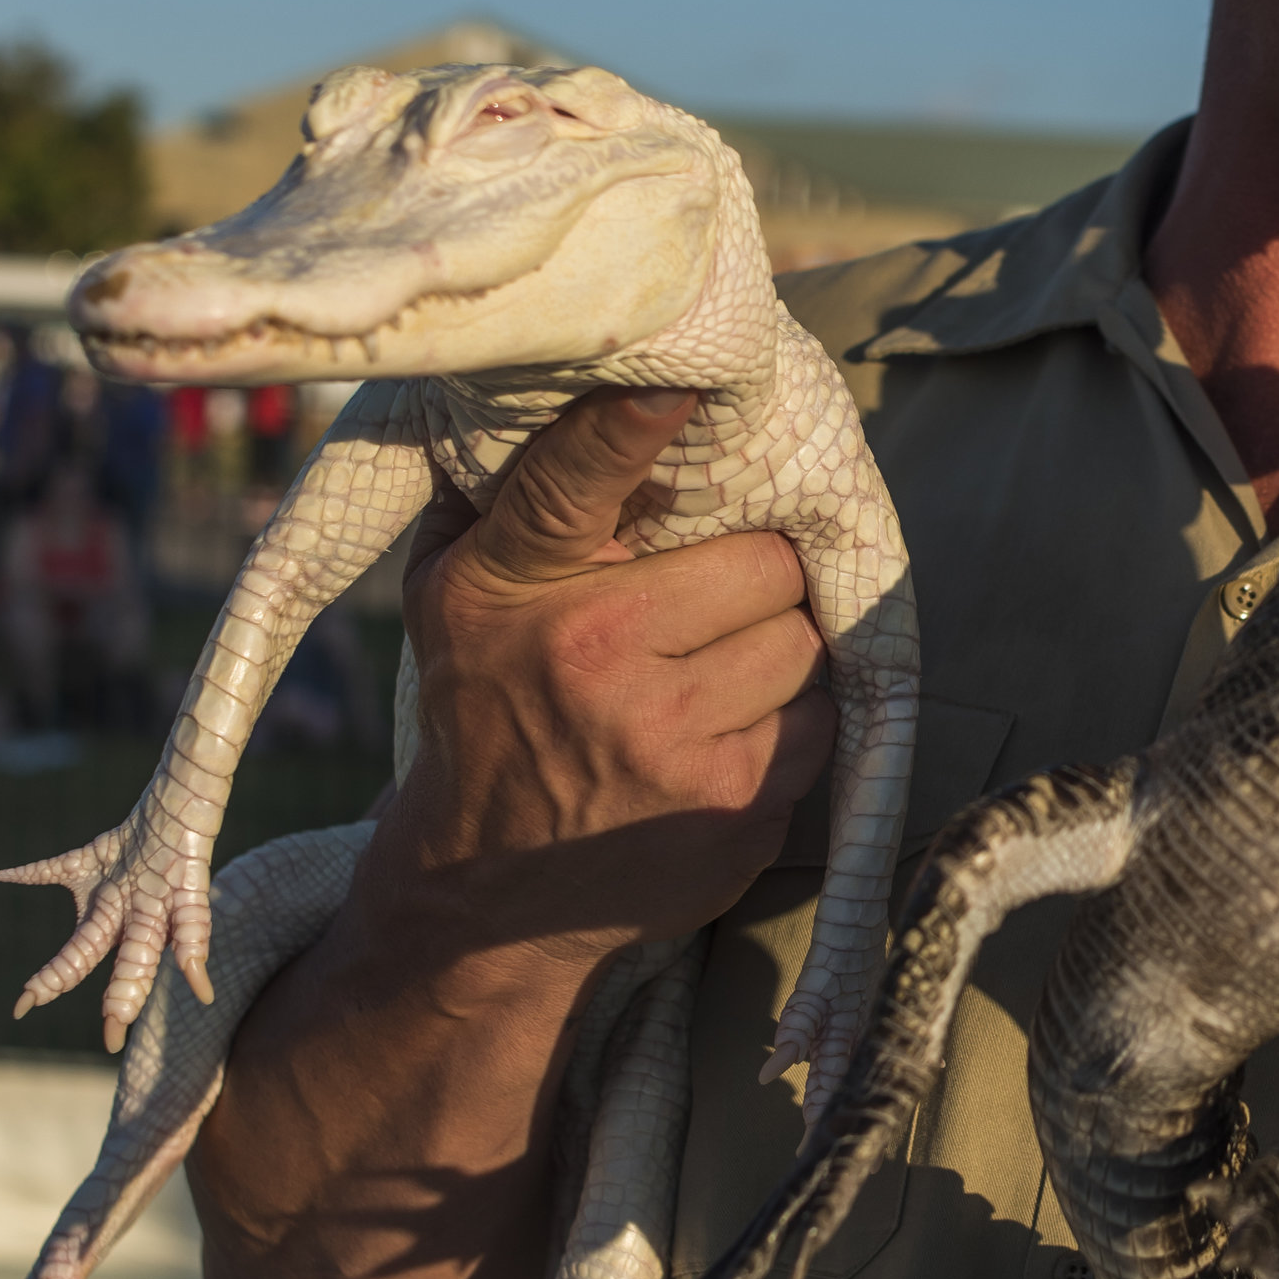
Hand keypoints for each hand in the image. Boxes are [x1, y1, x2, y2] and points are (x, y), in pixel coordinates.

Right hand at [373, 386, 835, 967]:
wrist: (486, 892)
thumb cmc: (483, 708)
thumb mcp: (457, 596)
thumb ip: (510, 501)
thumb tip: (581, 386)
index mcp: (515, 591)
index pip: (572, 484)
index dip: (625, 426)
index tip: (671, 386)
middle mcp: (595, 660)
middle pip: (764, 562)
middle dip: (751, 576)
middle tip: (707, 601)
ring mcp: (673, 744)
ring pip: (806, 642)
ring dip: (777, 649)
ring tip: (711, 670)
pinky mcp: (735, 811)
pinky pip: (821, 723)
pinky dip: (790, 722)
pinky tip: (726, 734)